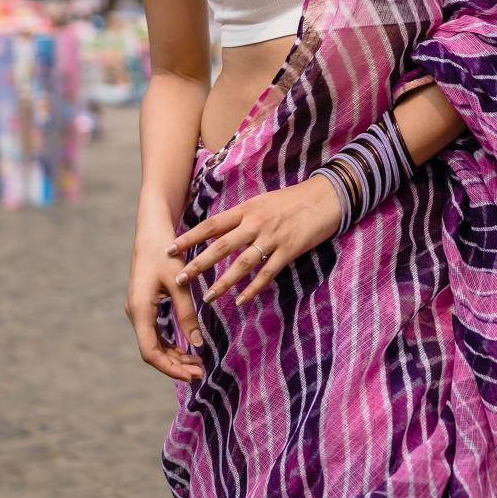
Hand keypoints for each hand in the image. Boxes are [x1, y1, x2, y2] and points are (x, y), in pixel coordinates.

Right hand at [125, 227, 205, 384]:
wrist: (152, 232)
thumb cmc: (166, 253)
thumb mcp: (181, 284)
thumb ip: (187, 314)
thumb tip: (197, 345)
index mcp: (140, 310)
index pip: (151, 352)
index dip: (171, 368)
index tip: (193, 375)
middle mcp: (136, 313)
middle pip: (152, 351)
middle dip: (175, 365)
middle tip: (201, 373)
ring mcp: (139, 310)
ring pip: (154, 343)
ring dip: (174, 356)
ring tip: (197, 364)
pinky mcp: (145, 305)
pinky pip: (155, 332)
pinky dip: (170, 343)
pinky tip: (188, 348)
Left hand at [166, 176, 341, 310]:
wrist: (326, 196)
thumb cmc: (293, 200)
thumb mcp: (263, 202)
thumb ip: (243, 217)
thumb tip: (220, 231)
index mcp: (247, 209)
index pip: (212, 224)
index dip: (190, 237)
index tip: (170, 248)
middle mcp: (256, 223)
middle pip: (221, 246)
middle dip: (198, 263)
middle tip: (179, 279)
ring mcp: (273, 237)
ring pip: (241, 263)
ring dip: (223, 282)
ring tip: (207, 297)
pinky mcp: (289, 250)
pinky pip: (267, 273)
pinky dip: (253, 288)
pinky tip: (241, 301)